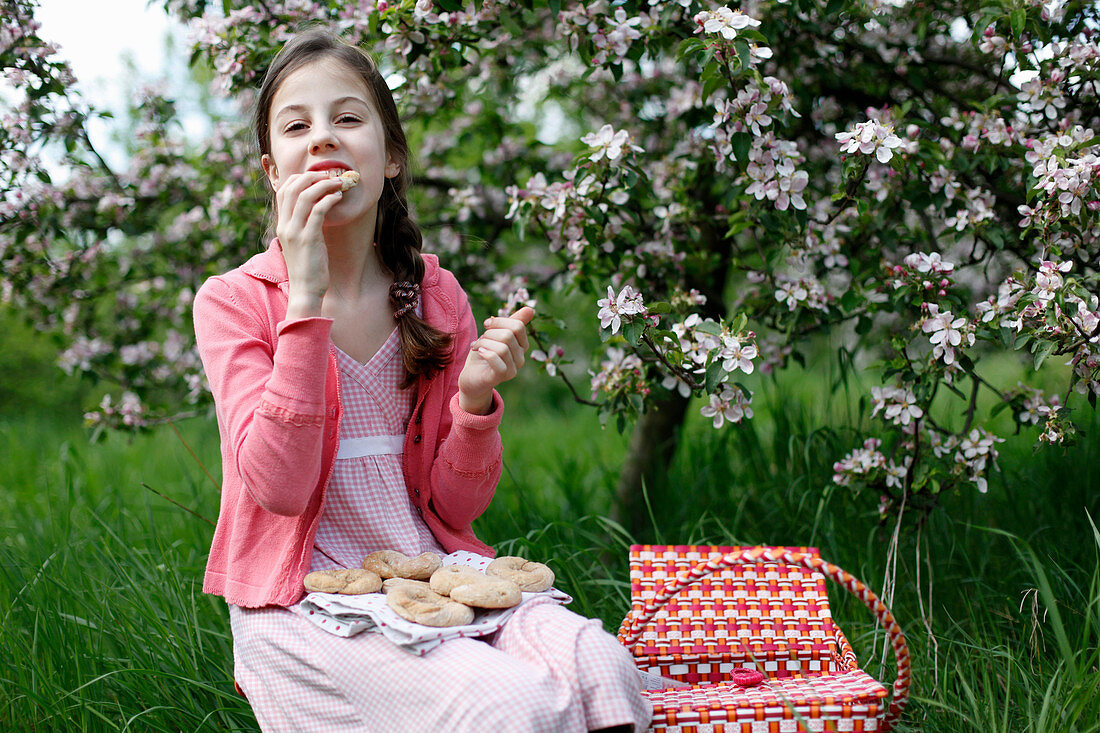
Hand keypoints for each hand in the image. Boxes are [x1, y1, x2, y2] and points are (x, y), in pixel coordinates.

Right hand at [273, 171, 344, 316]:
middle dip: (313, 176)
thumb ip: (304, 224)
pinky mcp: (308, 239)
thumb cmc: (308, 267)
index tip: (318, 177)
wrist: (305, 290)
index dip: (300, 178)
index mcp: (282, 224)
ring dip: (325, 185)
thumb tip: (318, 208)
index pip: (284, 190)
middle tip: (331, 175)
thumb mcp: (302, 241)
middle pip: (293, 187)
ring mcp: (295, 231)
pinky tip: (338, 198)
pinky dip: (329, 200)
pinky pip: (318, 211)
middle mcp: (285, 225)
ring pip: (306, 196)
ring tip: (340, 183)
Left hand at [457, 306, 535, 414]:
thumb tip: (530, 309)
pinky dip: (486, 352)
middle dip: (490, 333)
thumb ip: (512, 322)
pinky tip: (479, 352)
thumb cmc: (484, 354)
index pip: (518, 326)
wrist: (472, 377)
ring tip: (476, 346)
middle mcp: (520, 358)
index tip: (486, 324)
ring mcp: (512, 369)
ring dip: (484, 342)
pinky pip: (497, 359)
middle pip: (509, 335)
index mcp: (521, 346)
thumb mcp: (496, 335)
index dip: (500, 321)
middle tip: (480, 339)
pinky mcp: (501, 377)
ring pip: (502, 347)